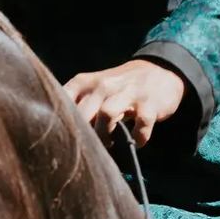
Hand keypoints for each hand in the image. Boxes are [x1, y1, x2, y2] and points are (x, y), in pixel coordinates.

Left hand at [62, 59, 185, 147]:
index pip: (63, 100)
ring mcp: (127, 93)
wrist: (158, 70)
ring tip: (109, 143)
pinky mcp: (149, 104)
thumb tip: (60, 128)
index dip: (60, 121)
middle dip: (83, 135)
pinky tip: (136, 141)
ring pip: (106, 115)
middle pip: (83, 112)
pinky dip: (138, 138)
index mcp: (85, 82)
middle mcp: (103, 85)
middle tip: (88, 148)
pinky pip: (140, 125)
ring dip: (105, 136)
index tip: (62, 136)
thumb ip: (78, 103)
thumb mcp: (95, 88)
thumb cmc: (120, 85)